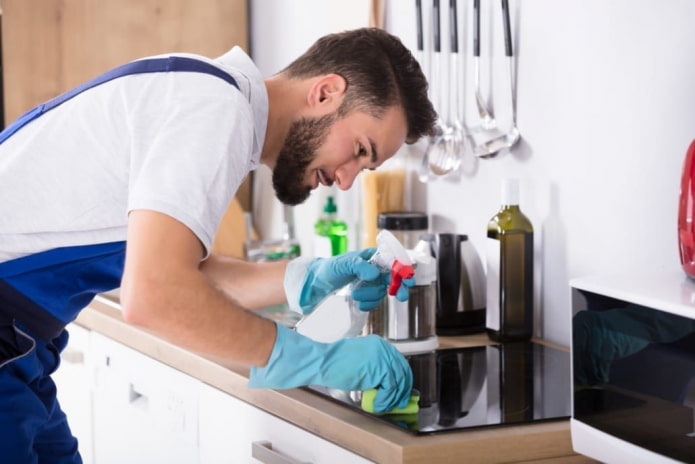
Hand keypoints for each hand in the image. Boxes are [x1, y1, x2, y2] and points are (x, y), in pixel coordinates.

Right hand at [249, 324, 413, 412]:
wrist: (323, 361)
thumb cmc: (334, 363)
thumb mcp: (360, 363)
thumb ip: (375, 370)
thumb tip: (387, 387)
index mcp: (379, 344)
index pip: (399, 363)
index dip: (402, 380)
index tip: (401, 393)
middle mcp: (384, 348)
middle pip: (403, 371)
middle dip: (402, 391)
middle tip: (398, 403)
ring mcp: (383, 357)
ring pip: (398, 382)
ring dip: (392, 398)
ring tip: (382, 406)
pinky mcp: (380, 368)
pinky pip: (391, 388)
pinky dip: (385, 400)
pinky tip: (377, 405)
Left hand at [285, 249, 415, 313]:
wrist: (316, 284)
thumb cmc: (328, 268)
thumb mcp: (343, 264)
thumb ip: (359, 266)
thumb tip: (375, 273)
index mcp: (371, 257)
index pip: (393, 260)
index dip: (403, 269)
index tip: (408, 279)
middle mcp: (374, 269)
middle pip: (394, 278)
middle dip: (398, 287)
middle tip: (401, 296)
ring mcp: (370, 283)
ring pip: (382, 292)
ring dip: (371, 296)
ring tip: (355, 295)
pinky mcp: (366, 295)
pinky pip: (375, 302)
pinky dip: (368, 304)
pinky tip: (358, 303)